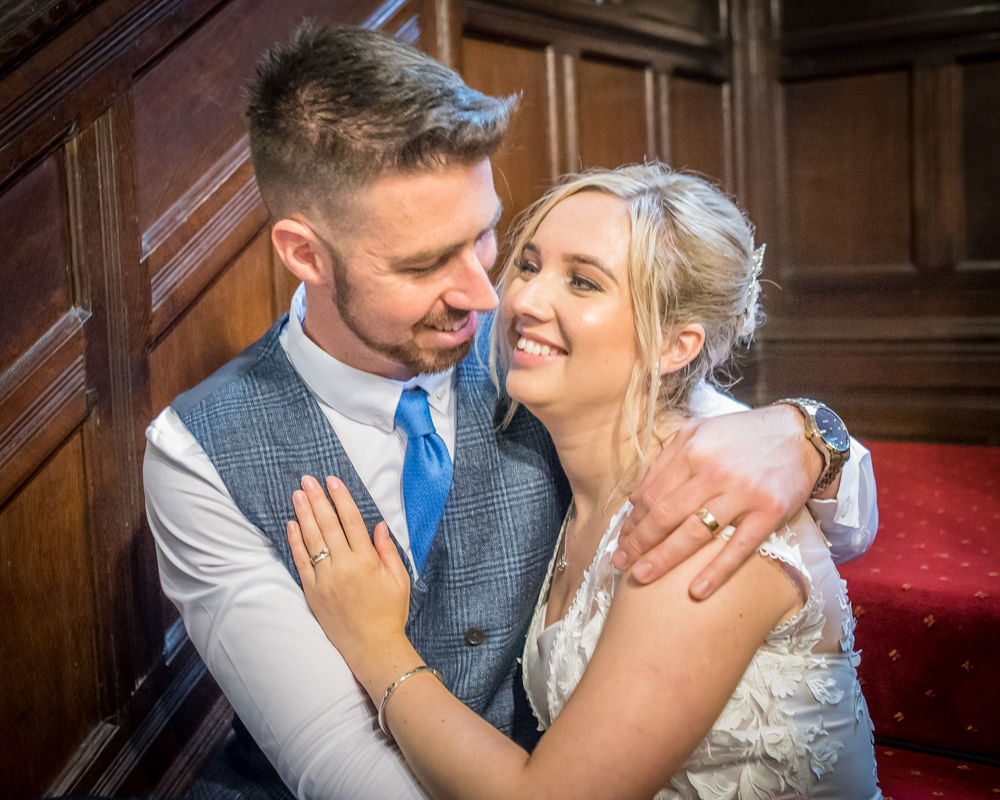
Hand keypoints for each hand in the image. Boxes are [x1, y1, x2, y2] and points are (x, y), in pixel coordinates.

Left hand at [287, 475, 410, 664]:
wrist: (372, 648)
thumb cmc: (389, 614)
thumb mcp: (398, 580)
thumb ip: (388, 551)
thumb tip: (378, 526)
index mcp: (367, 561)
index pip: (351, 521)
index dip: (341, 499)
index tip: (332, 481)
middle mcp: (344, 567)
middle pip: (328, 525)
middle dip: (318, 499)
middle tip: (308, 480)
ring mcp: (326, 579)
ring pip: (312, 540)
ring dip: (303, 514)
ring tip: (298, 494)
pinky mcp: (313, 592)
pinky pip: (301, 562)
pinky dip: (296, 542)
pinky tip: (292, 524)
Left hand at [615, 406, 819, 598]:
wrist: (800, 436)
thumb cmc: (743, 436)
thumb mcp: (698, 433)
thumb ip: (666, 461)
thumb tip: (636, 498)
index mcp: (692, 450)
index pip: (652, 494)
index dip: (633, 521)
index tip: (622, 540)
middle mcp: (714, 472)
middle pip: (666, 515)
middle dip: (639, 543)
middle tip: (620, 563)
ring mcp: (742, 494)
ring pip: (695, 533)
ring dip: (664, 559)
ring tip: (641, 577)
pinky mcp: (768, 513)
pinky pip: (738, 548)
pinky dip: (716, 571)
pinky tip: (696, 592)